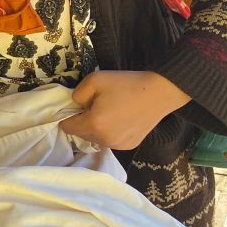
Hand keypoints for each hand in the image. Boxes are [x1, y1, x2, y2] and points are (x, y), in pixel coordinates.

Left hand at [59, 70, 189, 149]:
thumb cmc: (125, 84)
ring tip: (108, 112)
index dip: (68, 116)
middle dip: (82, 122)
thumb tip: (74, 105)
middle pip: (81, 134)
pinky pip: (110, 141)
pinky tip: (119, 120)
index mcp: (94, 124)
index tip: (77, 107)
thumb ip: (77, 94)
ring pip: (95, 139)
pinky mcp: (130, 146)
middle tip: (94, 107)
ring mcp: (119, 145)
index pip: (67, 127)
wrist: (159, 93)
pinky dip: (109, 133)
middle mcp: (105, 140)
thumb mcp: (94, 80)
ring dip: (95, 129)